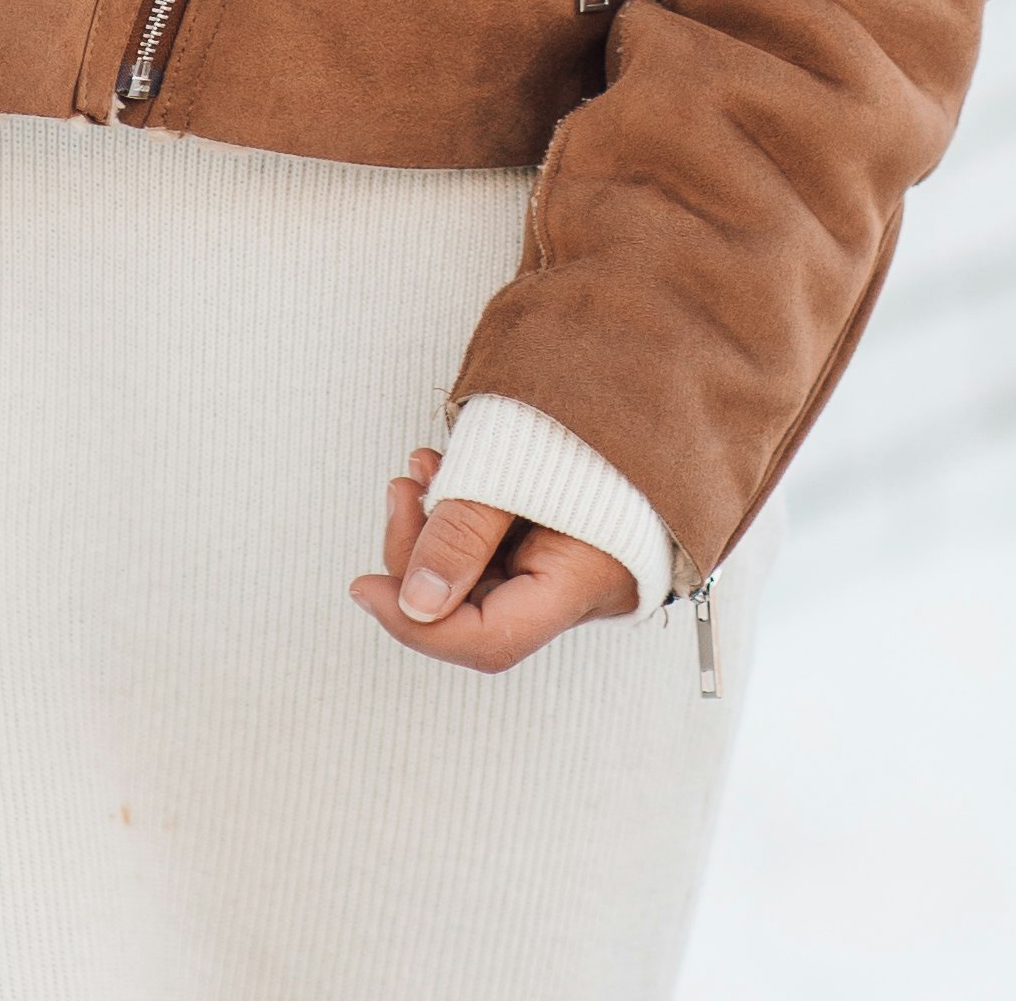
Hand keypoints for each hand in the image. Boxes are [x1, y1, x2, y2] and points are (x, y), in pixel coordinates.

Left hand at [349, 443, 637, 672]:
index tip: (365, 588)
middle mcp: (578, 591)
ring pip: (478, 577)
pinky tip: (443, 473)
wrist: (651, 378)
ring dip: (436, 529)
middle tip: (400, 495)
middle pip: (476, 610)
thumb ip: (462, 534)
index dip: (417, 624)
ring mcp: (566, 568)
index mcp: (584, 582)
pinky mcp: (554, 543)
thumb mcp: (517, 467)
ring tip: (420, 471)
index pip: (488, 638)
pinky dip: (459, 517)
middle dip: (420, 558)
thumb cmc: (600, 416)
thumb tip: (413, 602)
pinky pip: (493, 548)